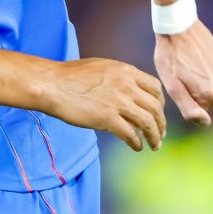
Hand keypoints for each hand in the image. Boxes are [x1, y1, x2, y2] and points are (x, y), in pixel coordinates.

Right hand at [41, 58, 166, 151]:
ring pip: (148, 123)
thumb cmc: (68, 75)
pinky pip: (131, 134)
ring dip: (154, 137)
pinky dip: (136, 143)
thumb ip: (118, 77)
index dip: (159, 103)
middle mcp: (127, 86)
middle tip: (159, 134)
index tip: (157, 113)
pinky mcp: (108, 119)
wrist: (51, 84)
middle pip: (156, 108)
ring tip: (154, 146)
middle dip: (161, 124)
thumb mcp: (100, 67)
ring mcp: (118, 102)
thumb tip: (129, 90)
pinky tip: (135, 147)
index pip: (155, 88)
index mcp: (126, 71)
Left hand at [154, 19, 212, 125]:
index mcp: (209, 93)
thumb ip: (188, 108)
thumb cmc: (170, 56)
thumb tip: (205, 123)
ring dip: (205, 84)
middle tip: (182, 76)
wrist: (178, 26)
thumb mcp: (172, 85)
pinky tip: (196, 61)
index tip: (178, 84)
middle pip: (211, 101)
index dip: (186, 99)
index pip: (200, 110)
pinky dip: (210, 73)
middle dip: (197, 93)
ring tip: (188, 68)